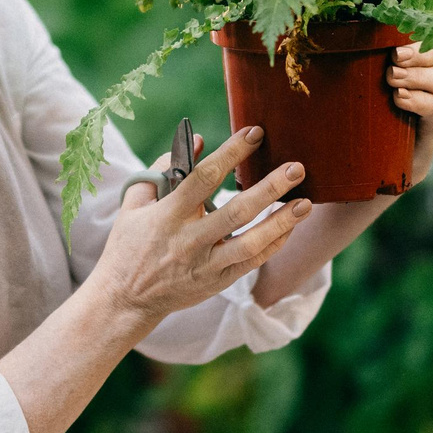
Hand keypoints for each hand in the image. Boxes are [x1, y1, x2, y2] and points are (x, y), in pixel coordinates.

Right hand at [101, 125, 309, 325]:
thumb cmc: (129, 245)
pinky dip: (273, 244)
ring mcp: (206, 265)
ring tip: (306, 203)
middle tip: (297, 168)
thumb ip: (161, 168)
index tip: (254, 133)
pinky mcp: (217, 283)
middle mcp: (189, 241)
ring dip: (282, 222)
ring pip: (251, 243)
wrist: (126, 299)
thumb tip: (197, 139)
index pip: (203, 178)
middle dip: (270, 188)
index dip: (231, 153)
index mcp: (167, 216)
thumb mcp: (134, 203)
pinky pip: (252, 262)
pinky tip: (290, 226)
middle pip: (237, 212)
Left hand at [389, 42, 432, 186]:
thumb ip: (387, 55)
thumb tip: (368, 33)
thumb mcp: (386, 73)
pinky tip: (399, 98)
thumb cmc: (386, 100)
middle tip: (395, 59)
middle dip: (418, 56)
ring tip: (392, 78)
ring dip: (414, 77)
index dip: (422, 41)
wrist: (392, 148)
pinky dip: (416, 101)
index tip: (399, 45)